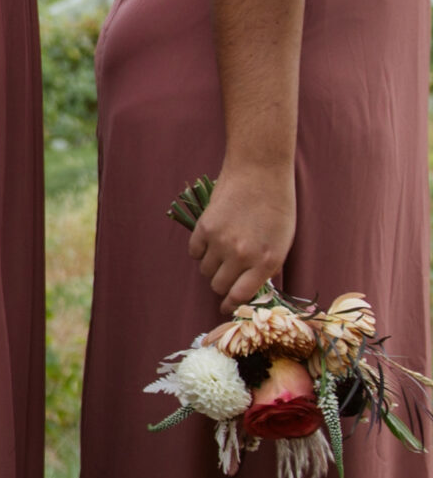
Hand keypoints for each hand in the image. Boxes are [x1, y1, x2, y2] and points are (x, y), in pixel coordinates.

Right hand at [190, 163, 296, 310]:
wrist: (261, 171)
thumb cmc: (278, 205)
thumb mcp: (283, 240)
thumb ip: (267, 265)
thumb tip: (249, 285)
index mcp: (266, 261)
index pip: (241, 296)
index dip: (231, 304)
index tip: (226, 305)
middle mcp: (242, 255)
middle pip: (218, 286)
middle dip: (222, 284)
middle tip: (226, 275)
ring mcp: (221, 242)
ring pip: (205, 271)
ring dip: (212, 266)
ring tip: (222, 251)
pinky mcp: (204, 229)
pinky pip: (194, 253)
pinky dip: (200, 251)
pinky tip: (212, 239)